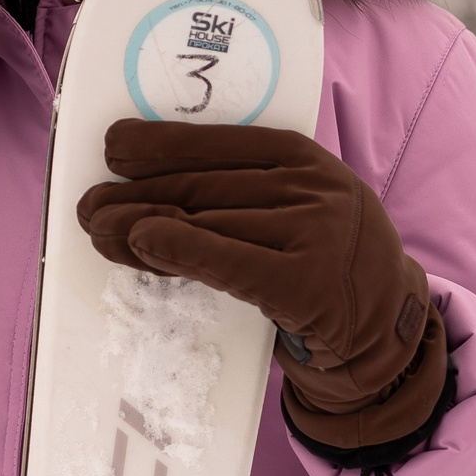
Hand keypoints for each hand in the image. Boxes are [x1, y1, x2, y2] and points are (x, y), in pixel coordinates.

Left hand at [76, 120, 448, 453]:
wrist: (386, 334)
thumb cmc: (326, 265)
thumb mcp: (300, 209)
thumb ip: (245, 191)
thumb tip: (152, 182)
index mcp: (308, 159)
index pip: (223, 141)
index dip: (164, 141)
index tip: (114, 146)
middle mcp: (314, 189)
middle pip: (205, 184)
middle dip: (138, 191)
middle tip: (89, 202)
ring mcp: (315, 235)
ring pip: (207, 221)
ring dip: (139, 224)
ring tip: (97, 227)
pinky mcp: (307, 285)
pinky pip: (227, 261)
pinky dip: (178, 248)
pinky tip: (140, 243)